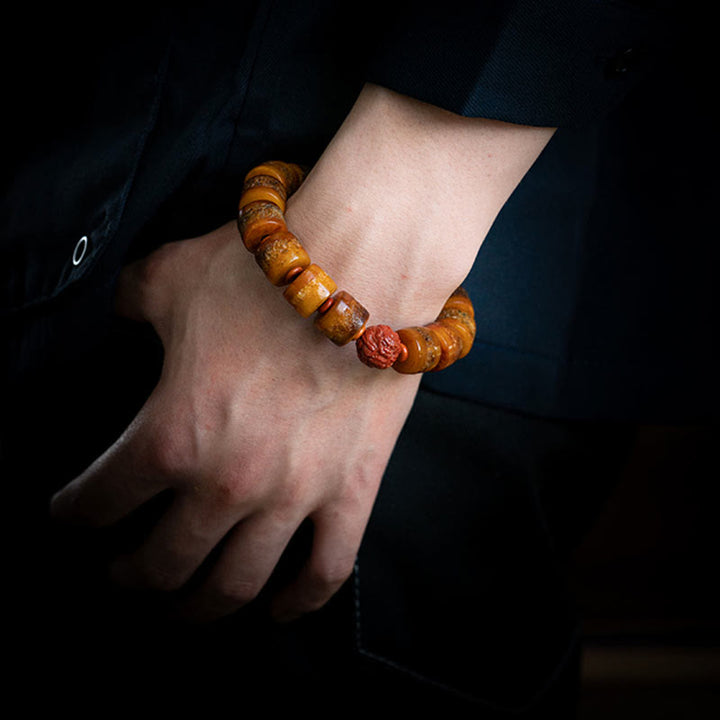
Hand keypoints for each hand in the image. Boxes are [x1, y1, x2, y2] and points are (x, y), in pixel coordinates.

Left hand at [51, 84, 553, 622]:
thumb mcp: (171, 277)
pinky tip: (278, 608)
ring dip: (203, 607)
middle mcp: (228, 481)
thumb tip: (126, 308)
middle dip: (133, 577)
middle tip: (124, 576)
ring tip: (188, 608)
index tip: (70, 517)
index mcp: (172, 434)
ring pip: (238, 584)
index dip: (74, 513)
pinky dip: (299, 602)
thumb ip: (133, 299)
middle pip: (165, 562)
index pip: (101, 498)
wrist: (361, 267)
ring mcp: (294, 495)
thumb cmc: (262, 274)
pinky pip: (327, 571)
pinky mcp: (350, 492)